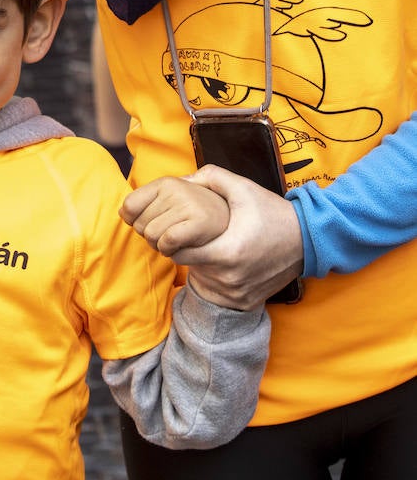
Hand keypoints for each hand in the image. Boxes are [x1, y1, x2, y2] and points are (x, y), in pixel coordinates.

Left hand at [121, 175, 228, 255]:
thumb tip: (123, 212)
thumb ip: (144, 203)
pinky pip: (167, 242)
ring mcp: (188, 204)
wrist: (229, 220)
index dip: (133, 221)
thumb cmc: (192, 212)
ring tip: (175, 241)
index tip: (148, 224)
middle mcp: (175, 189)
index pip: (129, 206)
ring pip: (151, 236)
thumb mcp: (169, 200)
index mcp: (164, 182)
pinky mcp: (199, 223)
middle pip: (139, 225)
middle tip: (168, 234)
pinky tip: (180, 248)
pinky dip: (169, 251)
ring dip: (160, 246)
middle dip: (149, 237)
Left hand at [169, 165, 303, 309]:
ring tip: (209, 246)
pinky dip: (216, 279)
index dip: (172, 239)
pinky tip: (223, 262)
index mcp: (227, 252)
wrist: (308, 240)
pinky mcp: (246, 302)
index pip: (178, 252)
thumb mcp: (243, 188)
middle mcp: (231, 278)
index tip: (177, 228)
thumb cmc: (273, 212)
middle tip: (190, 236)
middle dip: (184, 250)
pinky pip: (219, 293)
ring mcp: (238, 294)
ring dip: (200, 265)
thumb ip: (210, 177)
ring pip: (202, 281)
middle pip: (187, 267)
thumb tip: (182, 180)